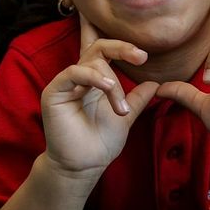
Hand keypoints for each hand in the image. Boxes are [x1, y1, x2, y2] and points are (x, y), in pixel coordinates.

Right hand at [40, 14, 158, 175]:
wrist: (84, 167)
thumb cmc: (101, 143)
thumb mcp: (125, 117)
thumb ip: (137, 99)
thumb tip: (155, 83)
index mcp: (94, 80)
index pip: (102, 51)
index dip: (118, 43)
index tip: (143, 54)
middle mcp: (79, 77)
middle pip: (98, 47)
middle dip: (122, 48)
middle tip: (141, 57)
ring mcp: (65, 83)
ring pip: (91, 61)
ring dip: (112, 82)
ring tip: (120, 108)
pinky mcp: (54, 92)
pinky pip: (74, 72)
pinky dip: (94, 77)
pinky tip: (109, 88)